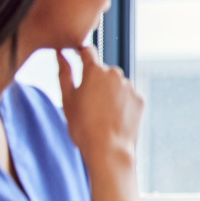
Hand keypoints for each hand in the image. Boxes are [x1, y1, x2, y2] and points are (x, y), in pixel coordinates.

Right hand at [57, 46, 143, 165]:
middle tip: (88, 102)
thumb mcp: (67, 99)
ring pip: (117, 84)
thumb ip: (64, 73)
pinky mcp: (140, 98)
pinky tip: (114, 117)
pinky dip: (122, 102)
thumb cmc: (83, 126)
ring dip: (110, 92)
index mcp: (95, 70)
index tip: (77, 58)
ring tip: (102, 113)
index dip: (81, 53)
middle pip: (103, 71)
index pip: (87, 51)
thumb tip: (60, 54)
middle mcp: (115, 73)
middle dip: (96, 81)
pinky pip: (128, 96)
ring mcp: (130, 86)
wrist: (108, 149)